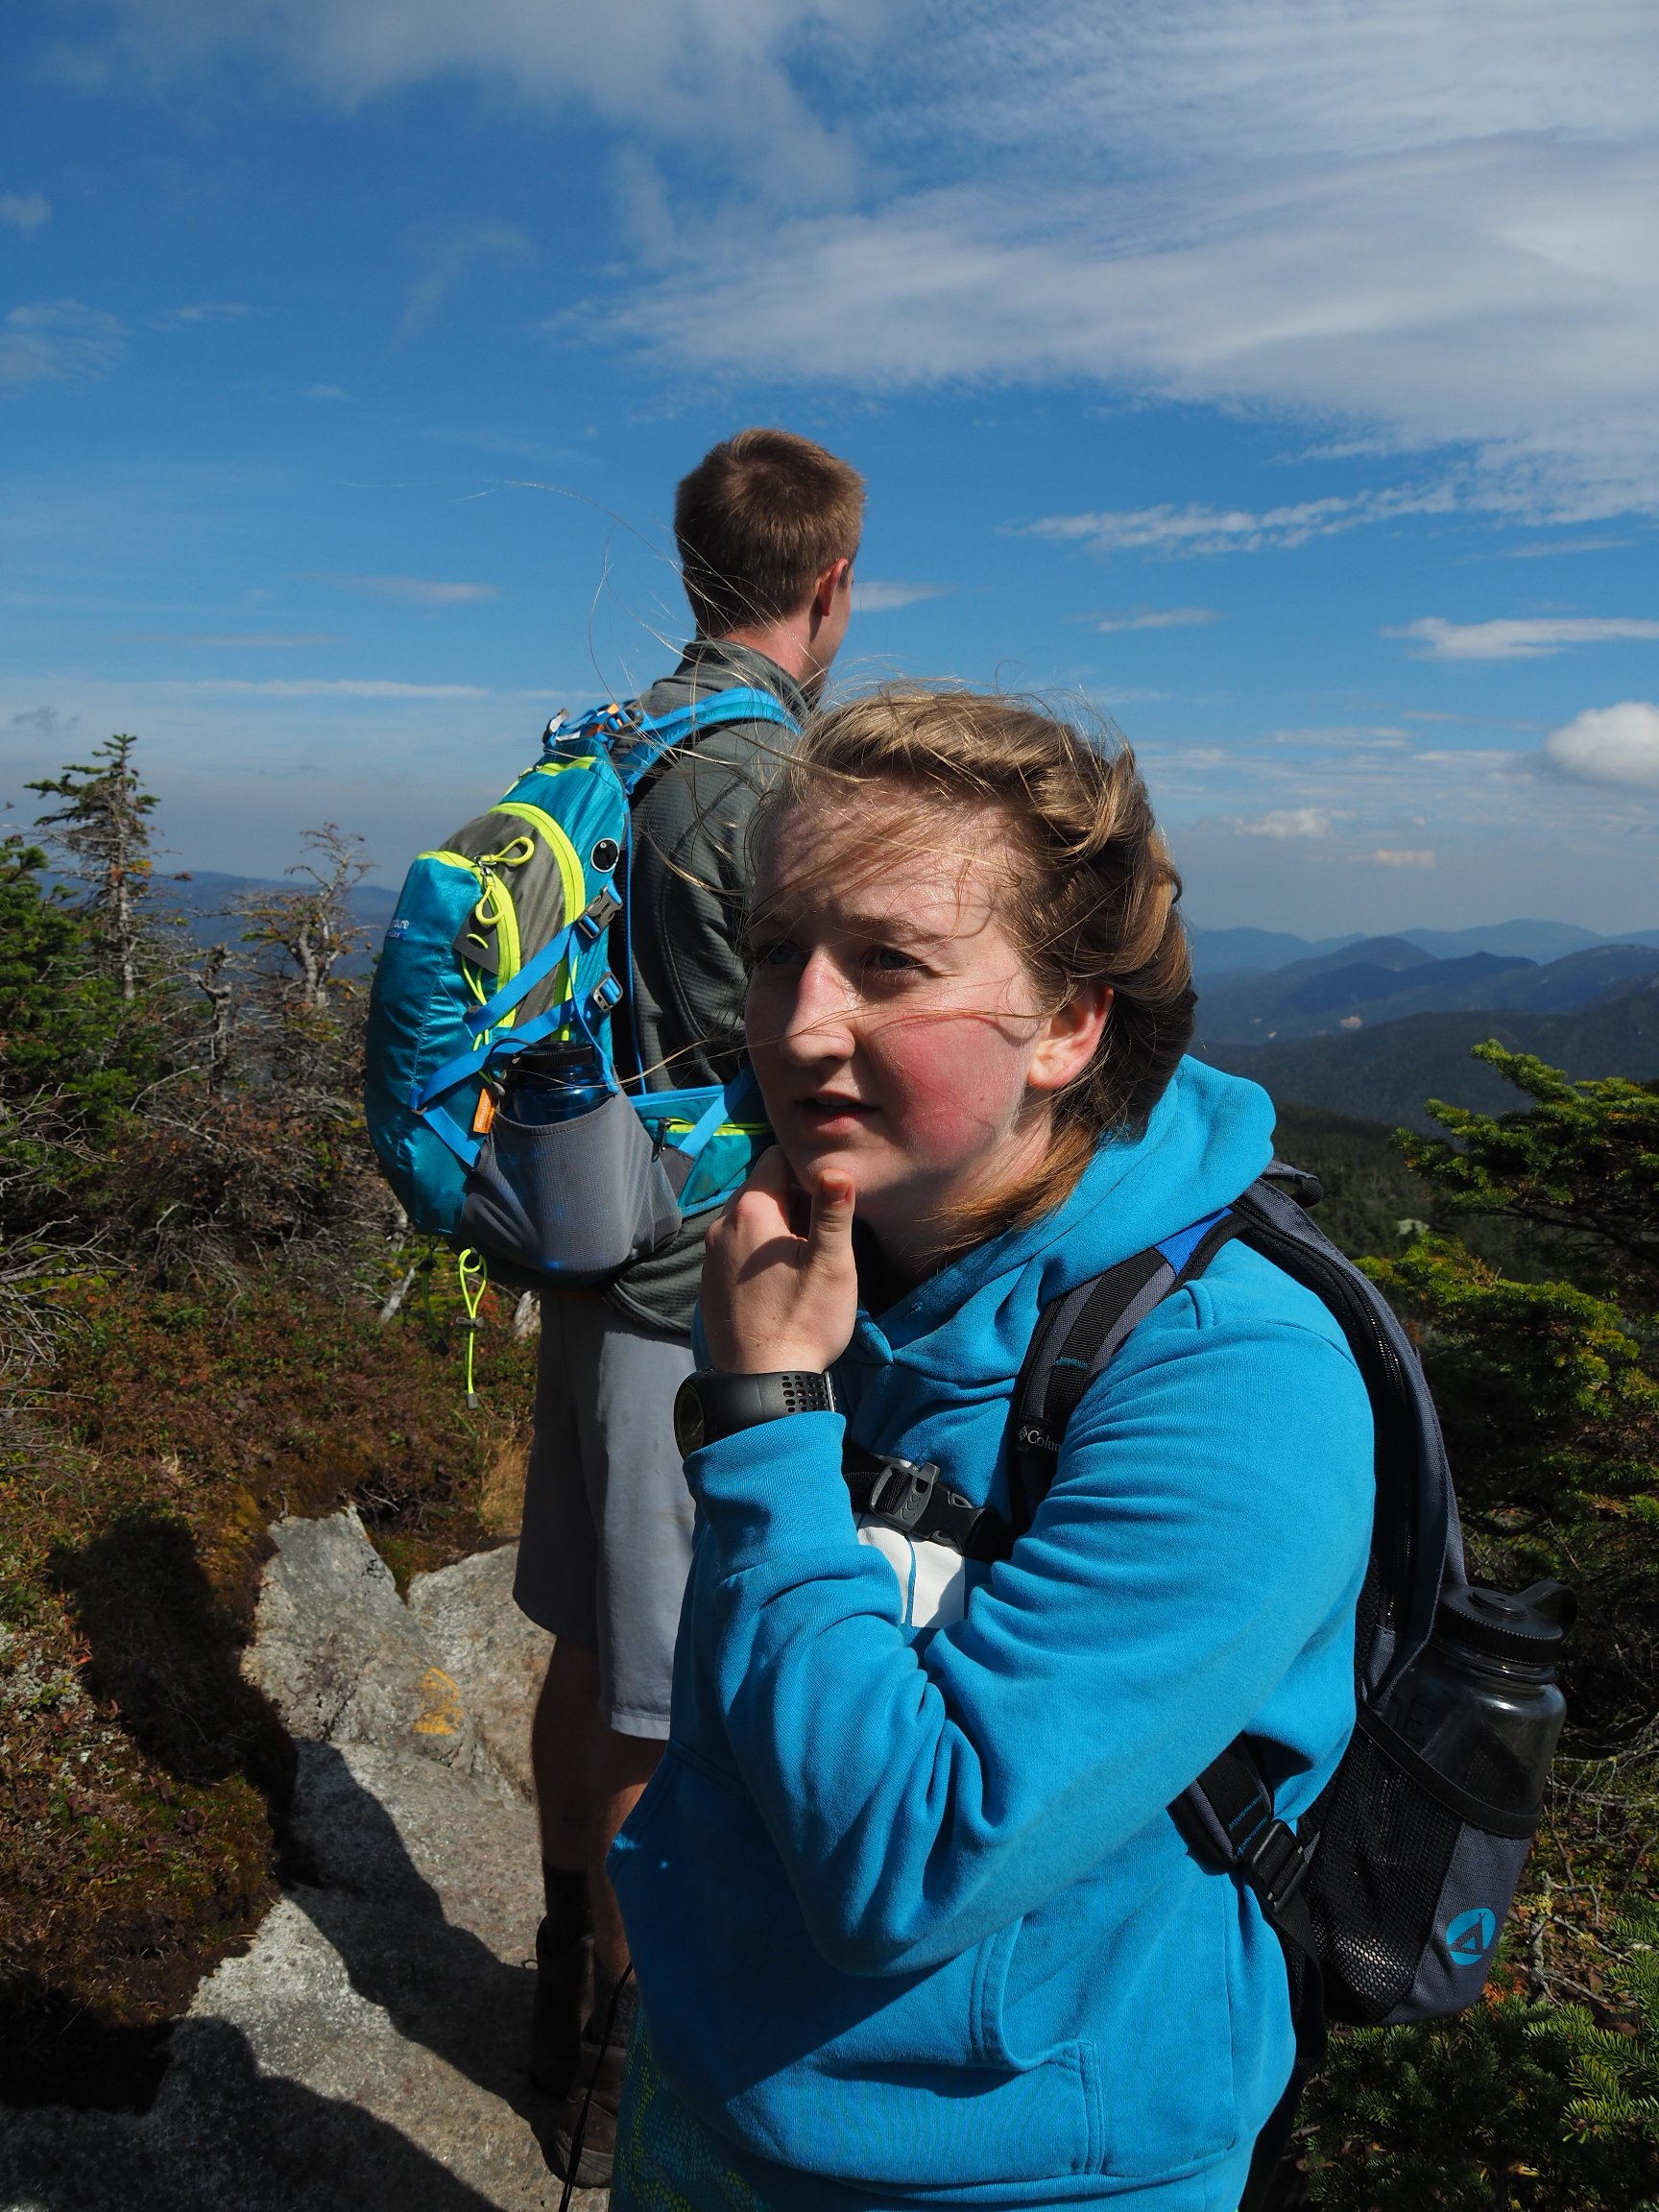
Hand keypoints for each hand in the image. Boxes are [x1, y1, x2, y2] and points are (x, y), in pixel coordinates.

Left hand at [700, 1147, 857, 1375]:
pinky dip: (757, 1249)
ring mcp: (709, 1256)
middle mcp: (720, 1226)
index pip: (776, 1159)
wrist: (762, 1383)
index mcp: (750, 1211)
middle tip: (822, 1229)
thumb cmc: (803, 1320)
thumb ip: (832, 1211)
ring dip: (775, 1225)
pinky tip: (779, 1278)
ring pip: (747, 1218)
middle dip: (792, 1197)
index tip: (829, 1195)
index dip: (806, 1169)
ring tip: (804, 1255)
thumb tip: (835, 1168)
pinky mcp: (709, 1281)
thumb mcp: (830, 1264)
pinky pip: (735, 1246)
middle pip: (760, 1188)